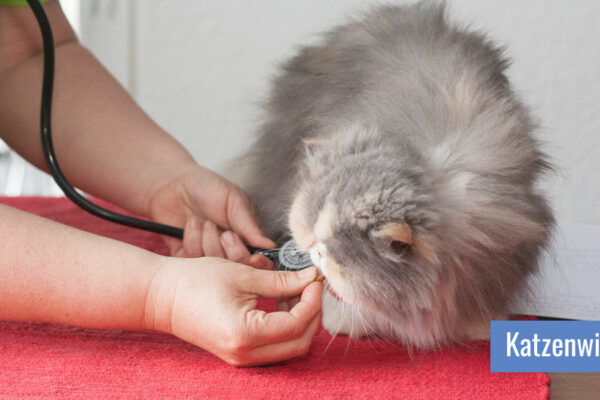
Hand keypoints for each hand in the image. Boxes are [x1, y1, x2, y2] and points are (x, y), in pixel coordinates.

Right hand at [144, 259, 321, 365]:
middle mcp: (245, 355)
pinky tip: (279, 303)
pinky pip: (274, 347)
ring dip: (299, 321)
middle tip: (309, 287)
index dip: (312, 300)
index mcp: (246, 335)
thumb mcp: (243, 275)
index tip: (314, 279)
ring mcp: (241, 359)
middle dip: (311, 314)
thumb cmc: (195, 281)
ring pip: (289, 348)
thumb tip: (310, 279)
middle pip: (299, 343)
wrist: (160, 296)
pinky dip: (284, 327)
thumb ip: (281, 281)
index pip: (297, 324)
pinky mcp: (238, 355)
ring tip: (293, 292)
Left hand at [146, 165, 275, 260]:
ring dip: (209, 243)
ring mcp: (206, 256)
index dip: (260, 265)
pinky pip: (191, 263)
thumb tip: (269, 245)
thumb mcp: (234, 201)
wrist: (173, 182)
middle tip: (226, 234)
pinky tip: (190, 224)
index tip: (255, 258)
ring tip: (205, 222)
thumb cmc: (208, 187)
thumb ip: (249, 225)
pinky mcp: (184, 257)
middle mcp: (227, 251)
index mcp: (245, 238)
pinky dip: (191, 242)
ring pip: (214, 267)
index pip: (259, 262)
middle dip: (234, 253)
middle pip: (238, 270)